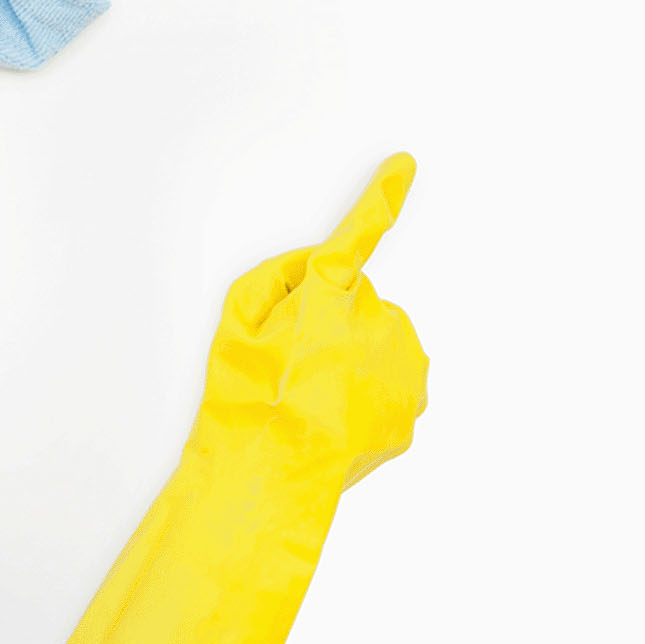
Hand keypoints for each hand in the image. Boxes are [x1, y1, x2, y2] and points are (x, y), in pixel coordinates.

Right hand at [63, 153, 428, 643]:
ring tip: (309, 395)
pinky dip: (366, 393)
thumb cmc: (244, 398)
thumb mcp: (235, 319)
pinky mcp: (410, 407)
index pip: (358, 237)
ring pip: (378, 342)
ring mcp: (402, 369)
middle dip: (330, 321)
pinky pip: (389, 382)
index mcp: (333, 297)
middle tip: (290, 362)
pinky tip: (332, 417)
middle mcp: (380, 325)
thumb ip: (277, 276)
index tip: (405, 166)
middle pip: (357, 302)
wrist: (270, 477)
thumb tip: (315, 271)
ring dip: (352, 358)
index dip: (382, 198)